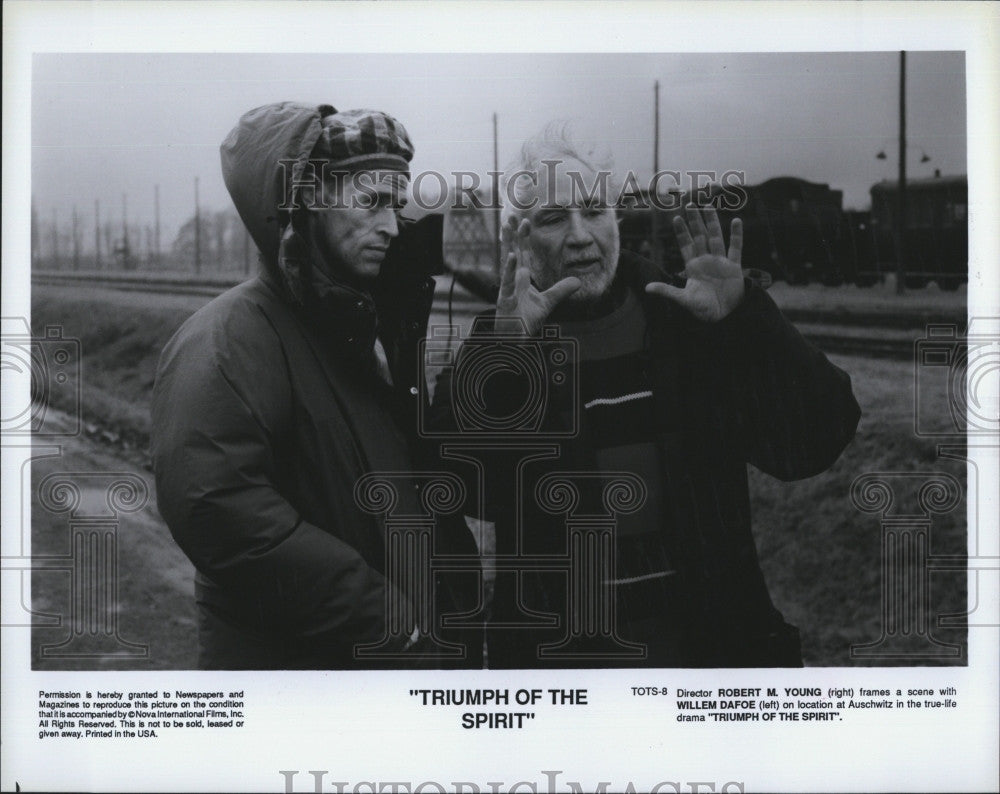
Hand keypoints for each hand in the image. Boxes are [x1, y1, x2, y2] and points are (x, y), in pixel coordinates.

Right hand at [496, 216, 579, 334]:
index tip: (526, 221)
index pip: (522, 254)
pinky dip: (509, 270)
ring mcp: (507, 289)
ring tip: (508, 228)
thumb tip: (578, 281)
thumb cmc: (525, 321)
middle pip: (513, 252)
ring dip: (508, 245)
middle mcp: (512, 280)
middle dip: (513, 235)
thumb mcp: (548, 303)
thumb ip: (561, 290)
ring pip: (507, 263)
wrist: (514, 341)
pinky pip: (508, 283)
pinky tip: (512, 257)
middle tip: (513, 215)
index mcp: (521, 278)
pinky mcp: (505, 300)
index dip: (523, 238)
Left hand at [646, 206, 744, 321]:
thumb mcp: (683, 300)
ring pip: (716, 237)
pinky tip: (736, 221)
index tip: (676, 218)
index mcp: (693, 267)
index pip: (686, 245)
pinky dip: (736, 235)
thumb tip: (646, 288)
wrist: (723, 317)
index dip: (681, 232)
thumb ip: (667, 291)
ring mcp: (721, 262)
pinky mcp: (734, 267)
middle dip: (695, 221)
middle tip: (690, 204)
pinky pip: (735, 248)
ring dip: (712, 222)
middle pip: (700, 236)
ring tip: (707, 206)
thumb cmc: (702, 310)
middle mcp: (706, 261)